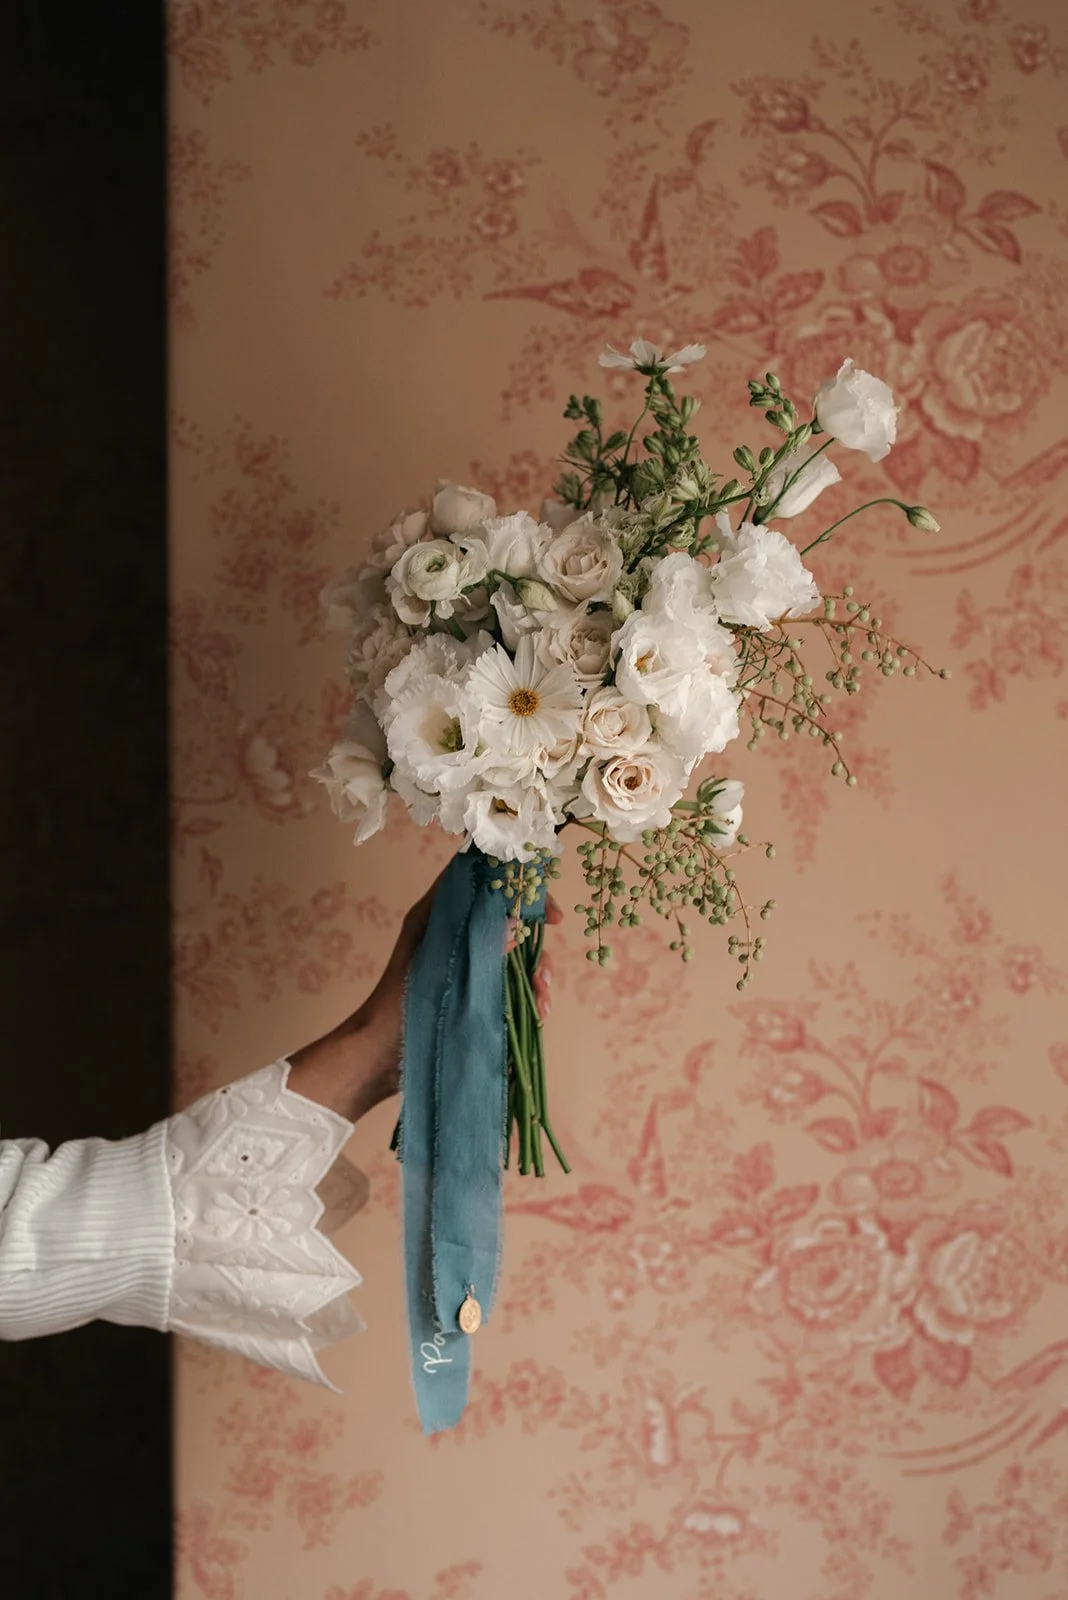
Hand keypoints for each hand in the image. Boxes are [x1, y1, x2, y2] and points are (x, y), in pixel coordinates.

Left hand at [288, 879, 561, 1123]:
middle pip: (510, 919)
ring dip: (536, 973)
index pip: (484, 882)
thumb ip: (471, 944)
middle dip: (535, 942)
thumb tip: (514, 922)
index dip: (520, 889)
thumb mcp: (431, 968)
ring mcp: (470, 964)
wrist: (377, 1054)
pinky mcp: (477, 992)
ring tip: (541, 998)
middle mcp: (457, 934)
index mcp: (438, 916)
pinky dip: (530, 996)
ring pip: (517, 954)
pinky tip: (538, 1014)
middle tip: (544, 970)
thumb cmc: (393, 1007)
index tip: (547, 913)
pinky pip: (513, 984)